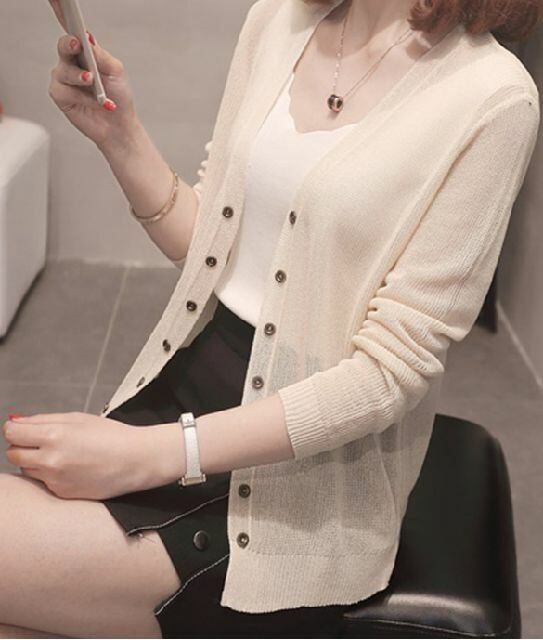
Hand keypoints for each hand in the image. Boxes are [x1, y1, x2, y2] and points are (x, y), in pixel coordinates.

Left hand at [1, 412, 183, 499]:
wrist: (137, 460)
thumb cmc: (112, 435)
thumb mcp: (78, 418)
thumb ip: (42, 420)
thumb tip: (15, 422)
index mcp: (54, 436)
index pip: (12, 433)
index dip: (16, 429)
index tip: (24, 429)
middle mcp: (50, 461)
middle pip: (13, 454)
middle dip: (23, 446)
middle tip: (44, 441)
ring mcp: (55, 480)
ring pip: (26, 470)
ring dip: (35, 462)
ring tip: (63, 455)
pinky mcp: (62, 494)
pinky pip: (44, 483)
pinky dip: (51, 475)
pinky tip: (73, 468)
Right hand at [47, 2, 138, 149]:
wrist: (119, 125)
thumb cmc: (119, 97)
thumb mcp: (115, 72)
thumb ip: (100, 55)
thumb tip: (87, 39)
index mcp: (86, 53)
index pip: (73, 33)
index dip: (66, 19)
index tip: (63, 8)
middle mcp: (72, 63)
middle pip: (64, 46)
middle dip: (69, 45)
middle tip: (77, 45)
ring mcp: (64, 79)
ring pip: (63, 70)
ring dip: (80, 78)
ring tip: (93, 83)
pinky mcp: (60, 96)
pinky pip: (63, 90)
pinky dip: (80, 96)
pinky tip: (93, 102)